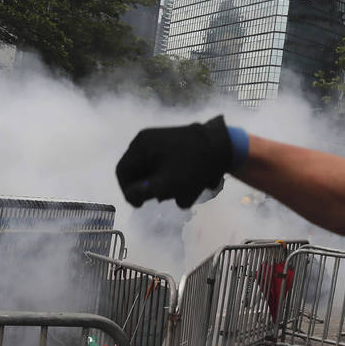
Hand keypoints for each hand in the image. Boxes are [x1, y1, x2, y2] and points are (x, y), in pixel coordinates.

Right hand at [116, 116, 232, 207]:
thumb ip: (145, 192)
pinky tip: (188, 185)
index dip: (128, 191)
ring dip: (164, 185)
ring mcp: (160, 141)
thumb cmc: (193, 165)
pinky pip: (165, 165)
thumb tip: (132, 196)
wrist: (221, 145)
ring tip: (182, 192)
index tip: (140, 205)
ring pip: (153, 170)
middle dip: (150, 188)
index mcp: (140, 146)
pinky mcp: (173, 144)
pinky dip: (173, 177)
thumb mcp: (168, 184)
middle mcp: (147, 140)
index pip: (122, 171)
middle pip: (138, 171)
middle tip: (164, 198)